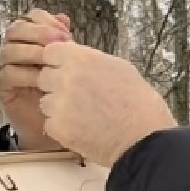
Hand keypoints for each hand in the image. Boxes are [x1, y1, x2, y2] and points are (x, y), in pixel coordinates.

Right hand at [0, 9, 71, 149]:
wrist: (48, 124)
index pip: (30, 18)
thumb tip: (63, 18)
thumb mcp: (65, 64)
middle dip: (38, 33)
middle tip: (60, 42)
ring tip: (52, 61)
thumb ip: (63, 42)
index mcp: (27, 39)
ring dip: (32, 53)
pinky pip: (7, 74)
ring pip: (9, 51)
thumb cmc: (58, 92)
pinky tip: (42, 80)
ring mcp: (1, 67)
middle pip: (15, 29)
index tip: (66, 34)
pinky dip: (25, 74)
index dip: (46, 22)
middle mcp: (11, 49)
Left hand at [36, 41, 176, 165]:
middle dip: (56, 86)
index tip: (65, 71)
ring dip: (58, 108)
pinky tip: (82, 130)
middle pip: (44, 77)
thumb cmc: (139, 103)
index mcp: (82, 59)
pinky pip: (50, 124)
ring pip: (45, 102)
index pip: (50, 51)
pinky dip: (62, 128)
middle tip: (78, 97)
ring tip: (82, 116)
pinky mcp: (58, 128)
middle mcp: (66, 78)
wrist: (144, 139)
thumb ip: (91, 61)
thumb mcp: (119, 68)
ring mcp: (60, 104)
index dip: (57, 62)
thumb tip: (76, 58)